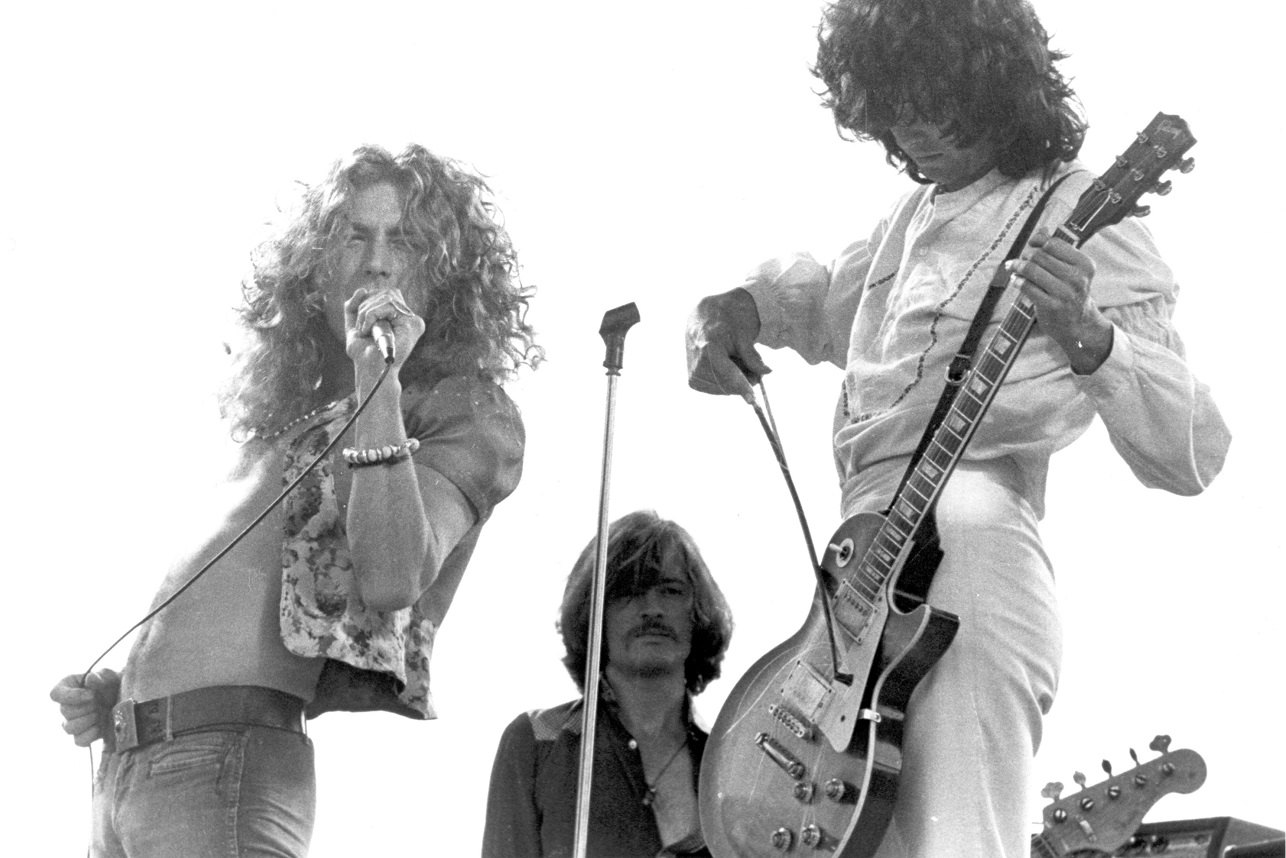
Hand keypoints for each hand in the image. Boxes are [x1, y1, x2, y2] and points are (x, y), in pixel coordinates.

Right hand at [50, 669, 119, 747]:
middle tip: (100, 703)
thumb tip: (89, 678)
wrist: (126, 698)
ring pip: (69, 728)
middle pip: (65, 712)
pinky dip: (90, 735)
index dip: (71, 696)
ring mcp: (74, 722)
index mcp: (68, 687)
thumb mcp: (110, 676)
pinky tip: (100, 727)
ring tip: (100, 714)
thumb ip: (100, 677)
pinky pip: (79, 741)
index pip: (55, 694)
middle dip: (86, 708)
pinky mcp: (84, 735)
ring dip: (87, 721)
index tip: (91, 695)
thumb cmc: (114, 683)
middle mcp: (67, 705)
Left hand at [344, 287, 426, 370]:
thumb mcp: (355, 324)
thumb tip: (362, 290)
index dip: (370, 301)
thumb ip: (355, 305)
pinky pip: (389, 305)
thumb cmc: (363, 352)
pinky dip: (371, 315)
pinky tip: (368, 330)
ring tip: (365, 331)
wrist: (369, 369)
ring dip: (367, 312)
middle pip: (387, 292)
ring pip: (387, 297)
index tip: (362, 321)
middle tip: (362, 328)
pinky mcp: (414, 324)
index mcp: (398, 317)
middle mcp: (408, 318)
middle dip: (367, 306)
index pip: (387, 293)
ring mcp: (413, 321)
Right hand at [686, 288, 770, 402]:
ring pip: (723, 388)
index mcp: (709, 349)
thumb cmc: (727, 316)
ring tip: (735, 358)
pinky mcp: (692, 377)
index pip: (729, 376)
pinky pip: (715, 387)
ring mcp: (693, 372)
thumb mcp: (744, 334)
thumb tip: (766, 372)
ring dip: (735, 380)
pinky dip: (726, 380)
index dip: (743, 388)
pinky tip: (726, 364)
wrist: (706, 311)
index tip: (753, 401)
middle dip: (744, 381)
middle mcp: (697, 363)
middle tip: (753, 367)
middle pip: (727, 386)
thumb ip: (753, 357)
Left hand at [1007, 228, 1113, 373]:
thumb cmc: (1070, 292)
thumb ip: (1057, 250)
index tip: (1030, 244)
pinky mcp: (1052, 306)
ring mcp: (1065, 293)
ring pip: (1033, 270)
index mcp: (1084, 264)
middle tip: (1020, 259)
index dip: (1037, 241)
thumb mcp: (1071, 270)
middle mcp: (1077, 277)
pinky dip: (1018, 281)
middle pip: (1040, 256)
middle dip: (1026, 254)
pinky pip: (1028, 287)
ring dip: (1018, 266)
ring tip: (1013, 267)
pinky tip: (1015, 280)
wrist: (1078, 324)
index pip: (1054, 243)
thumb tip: (1042, 229)